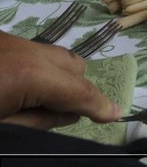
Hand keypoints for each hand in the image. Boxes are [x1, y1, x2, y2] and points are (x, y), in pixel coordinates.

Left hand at [0, 31, 118, 128]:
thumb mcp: (5, 127)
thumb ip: (41, 121)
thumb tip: (70, 115)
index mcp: (29, 74)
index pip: (78, 90)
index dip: (99, 104)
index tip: (116, 115)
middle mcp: (28, 49)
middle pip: (74, 65)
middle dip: (76, 87)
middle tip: (62, 111)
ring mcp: (13, 40)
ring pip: (55, 54)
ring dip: (57, 75)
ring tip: (37, 98)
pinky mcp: (3, 39)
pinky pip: (34, 52)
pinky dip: (37, 68)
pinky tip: (17, 83)